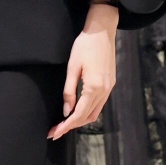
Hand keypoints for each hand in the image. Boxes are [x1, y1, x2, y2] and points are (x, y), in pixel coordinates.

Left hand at [48, 1, 117, 139]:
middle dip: (71, 126)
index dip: (66, 126)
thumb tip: (67, 111)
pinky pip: (99, 104)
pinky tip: (77, 110)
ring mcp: (109, 87)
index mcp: (94, 87)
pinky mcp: (110, 83)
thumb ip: (69, 91)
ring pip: (95, 113)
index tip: (54, 134)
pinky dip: (88, 111)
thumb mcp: (72, 68)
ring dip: (80, 120)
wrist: (102, 31)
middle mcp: (104, 90)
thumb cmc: (84, 46)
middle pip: (88, 117)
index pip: (78, 114)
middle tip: (56, 131)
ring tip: (65, 123)